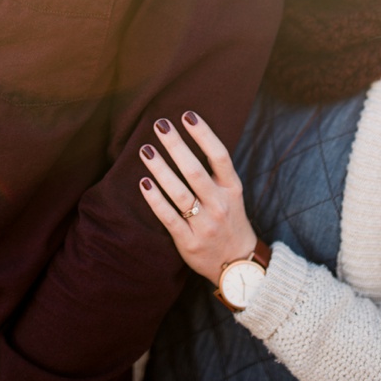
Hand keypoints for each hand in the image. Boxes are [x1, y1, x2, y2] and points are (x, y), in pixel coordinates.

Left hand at [138, 111, 259, 281]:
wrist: (237, 265)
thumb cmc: (230, 222)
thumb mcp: (232, 196)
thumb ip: (215, 174)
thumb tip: (189, 142)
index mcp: (232, 189)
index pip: (219, 155)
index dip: (204, 134)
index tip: (187, 115)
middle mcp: (220, 204)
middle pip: (195, 170)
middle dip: (176, 145)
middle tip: (160, 124)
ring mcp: (205, 224)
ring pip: (179, 192)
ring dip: (160, 169)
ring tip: (146, 149)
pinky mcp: (188, 241)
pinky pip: (168, 217)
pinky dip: (155, 199)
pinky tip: (143, 182)